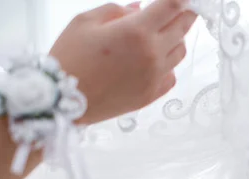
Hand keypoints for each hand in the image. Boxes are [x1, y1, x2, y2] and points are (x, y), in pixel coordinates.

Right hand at [49, 0, 196, 123]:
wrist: (62, 99)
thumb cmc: (70, 58)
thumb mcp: (85, 21)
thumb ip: (117, 10)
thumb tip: (139, 9)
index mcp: (136, 31)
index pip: (173, 7)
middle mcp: (152, 54)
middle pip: (183, 28)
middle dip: (185, 15)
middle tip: (182, 10)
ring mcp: (155, 76)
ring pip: (180, 52)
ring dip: (176, 39)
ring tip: (161, 34)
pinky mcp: (152, 94)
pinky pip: (172, 75)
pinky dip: (168, 64)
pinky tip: (154, 60)